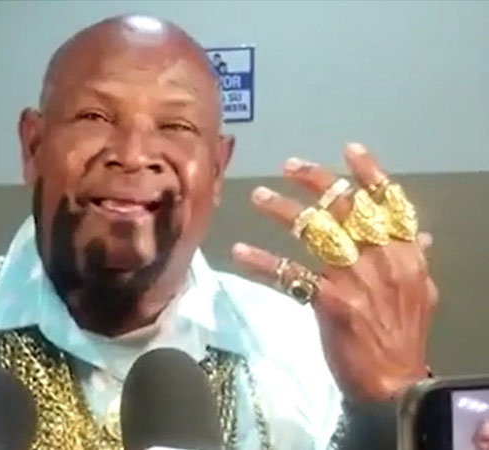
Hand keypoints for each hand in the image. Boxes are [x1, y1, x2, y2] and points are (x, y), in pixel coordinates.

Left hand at [231, 143, 437, 400]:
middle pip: (344, 206)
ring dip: (282, 210)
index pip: (389, 202)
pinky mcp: (329, 300)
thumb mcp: (420, 292)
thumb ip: (415, 259)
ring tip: (257, 196)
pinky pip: (288, 274)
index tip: (348, 148)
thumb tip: (420, 235)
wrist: (395, 382)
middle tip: (287, 165)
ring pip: (314, 231)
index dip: (368, 172)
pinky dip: (261, 261)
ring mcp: (354, 278)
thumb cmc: (402, 336)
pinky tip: (239, 251)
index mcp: (404, 252)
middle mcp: (380, 257)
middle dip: (314, 180)